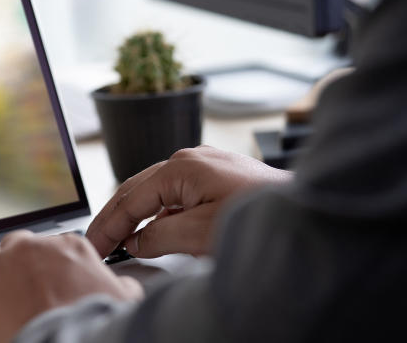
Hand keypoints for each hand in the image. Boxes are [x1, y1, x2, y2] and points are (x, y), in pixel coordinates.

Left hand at [0, 230, 142, 342]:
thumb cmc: (94, 330)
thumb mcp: (122, 303)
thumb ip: (119, 287)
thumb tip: (125, 289)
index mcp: (68, 249)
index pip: (49, 246)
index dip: (43, 269)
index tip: (43, 286)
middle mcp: (30, 250)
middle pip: (13, 247)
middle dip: (13, 268)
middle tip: (17, 296)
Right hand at [86, 145, 291, 257]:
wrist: (312, 214)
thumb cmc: (261, 218)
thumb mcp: (198, 235)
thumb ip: (158, 236)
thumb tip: (136, 240)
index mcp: (180, 167)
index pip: (129, 199)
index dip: (108, 226)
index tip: (94, 246)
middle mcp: (191, 159)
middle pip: (138, 189)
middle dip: (115, 217)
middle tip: (97, 243)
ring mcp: (208, 166)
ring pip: (158, 192)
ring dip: (137, 215)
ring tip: (120, 239)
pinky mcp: (222, 178)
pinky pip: (179, 195)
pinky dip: (162, 213)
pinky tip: (157, 231)